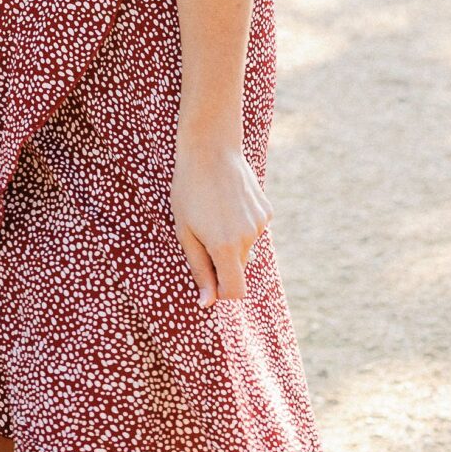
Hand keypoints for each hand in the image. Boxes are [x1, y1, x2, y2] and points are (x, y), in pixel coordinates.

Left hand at [171, 136, 270, 307]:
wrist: (210, 149)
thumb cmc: (189, 190)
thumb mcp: (184, 230)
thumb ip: (199, 268)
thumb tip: (208, 302)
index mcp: (225, 247)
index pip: (235, 291)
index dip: (222, 291)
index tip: (209, 280)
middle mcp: (248, 238)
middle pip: (239, 268)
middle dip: (223, 261)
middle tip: (202, 232)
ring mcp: (260, 224)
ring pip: (246, 248)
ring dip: (232, 240)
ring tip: (214, 212)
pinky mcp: (267, 210)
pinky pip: (254, 229)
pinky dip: (242, 224)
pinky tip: (228, 202)